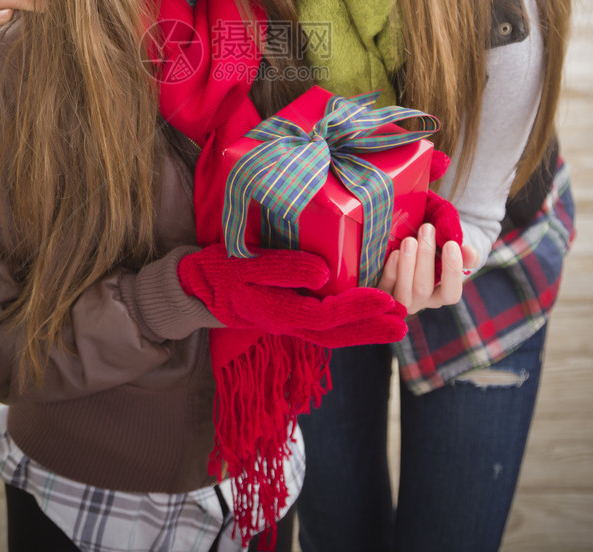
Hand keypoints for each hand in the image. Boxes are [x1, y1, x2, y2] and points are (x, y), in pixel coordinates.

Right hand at [178, 244, 406, 346]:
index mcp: (279, 313)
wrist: (194, 288)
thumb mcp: (245, 264)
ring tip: (393, 322)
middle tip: (403, 322)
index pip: (327, 316)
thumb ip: (282, 269)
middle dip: (371, 328)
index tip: (386, 300)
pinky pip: (322, 324)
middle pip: (337, 334)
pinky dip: (345, 322)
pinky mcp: (287, 315)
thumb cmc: (219, 271)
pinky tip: (361, 314)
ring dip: (363, 329)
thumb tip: (323, 273)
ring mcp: (288, 322)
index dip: (359, 310)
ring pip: (332, 333)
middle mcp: (288, 323)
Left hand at [378, 224, 479, 313]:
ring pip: (404, 293)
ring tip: (410, 240)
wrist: (408, 249)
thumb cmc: (434, 250)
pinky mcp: (381, 294)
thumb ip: (466, 254)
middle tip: (427, 229)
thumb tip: (471, 253)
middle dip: (425, 257)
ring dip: (407, 265)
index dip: (452, 271)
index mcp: (441, 294)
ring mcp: (399, 300)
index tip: (451, 244)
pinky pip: (384, 288)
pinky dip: (390, 271)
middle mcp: (420, 301)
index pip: (451, 293)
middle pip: (423, 289)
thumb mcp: (451, 250)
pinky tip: (393, 253)